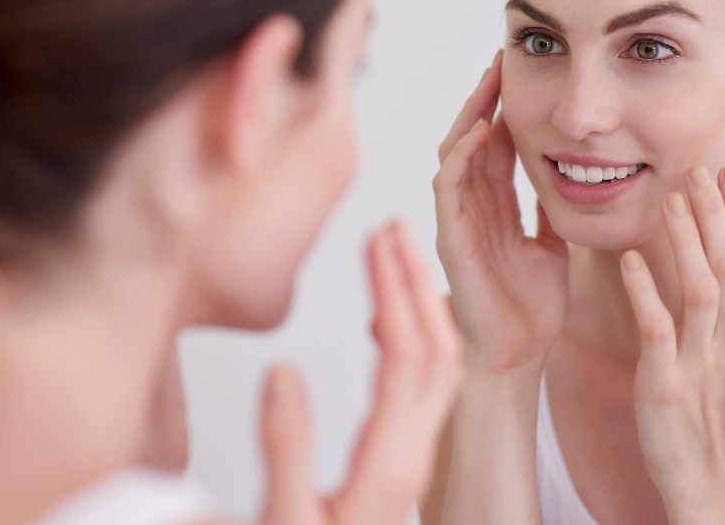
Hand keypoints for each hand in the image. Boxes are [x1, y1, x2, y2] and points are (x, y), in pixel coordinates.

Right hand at [250, 222, 461, 524]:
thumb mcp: (286, 518)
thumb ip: (285, 448)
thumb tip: (285, 370)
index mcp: (390, 463)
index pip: (408, 355)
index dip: (396, 292)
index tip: (377, 238)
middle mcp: (412, 455)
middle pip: (436, 351)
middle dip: (417, 282)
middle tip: (394, 228)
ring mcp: (412, 460)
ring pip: (438, 369)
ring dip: (422, 307)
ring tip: (395, 259)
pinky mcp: (400, 465)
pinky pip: (425, 390)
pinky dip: (415, 341)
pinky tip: (391, 324)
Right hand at [433, 51, 568, 376]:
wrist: (519, 353)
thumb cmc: (533, 306)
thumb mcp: (554, 243)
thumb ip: (552, 209)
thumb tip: (576, 174)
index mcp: (496, 207)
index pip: (496, 146)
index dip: (506, 110)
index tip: (523, 74)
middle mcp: (472, 207)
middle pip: (472, 138)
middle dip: (485, 98)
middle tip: (502, 59)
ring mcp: (457, 219)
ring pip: (456, 152)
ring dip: (471, 114)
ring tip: (490, 80)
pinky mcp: (450, 235)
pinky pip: (449, 185)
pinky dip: (462, 154)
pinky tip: (480, 129)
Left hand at [619, 165, 724, 523]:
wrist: (713, 482)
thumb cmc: (720, 415)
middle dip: (716, 212)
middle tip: (697, 168)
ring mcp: (704, 363)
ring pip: (701, 288)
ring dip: (686, 240)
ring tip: (670, 199)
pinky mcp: (667, 383)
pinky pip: (657, 327)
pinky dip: (644, 290)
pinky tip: (629, 260)